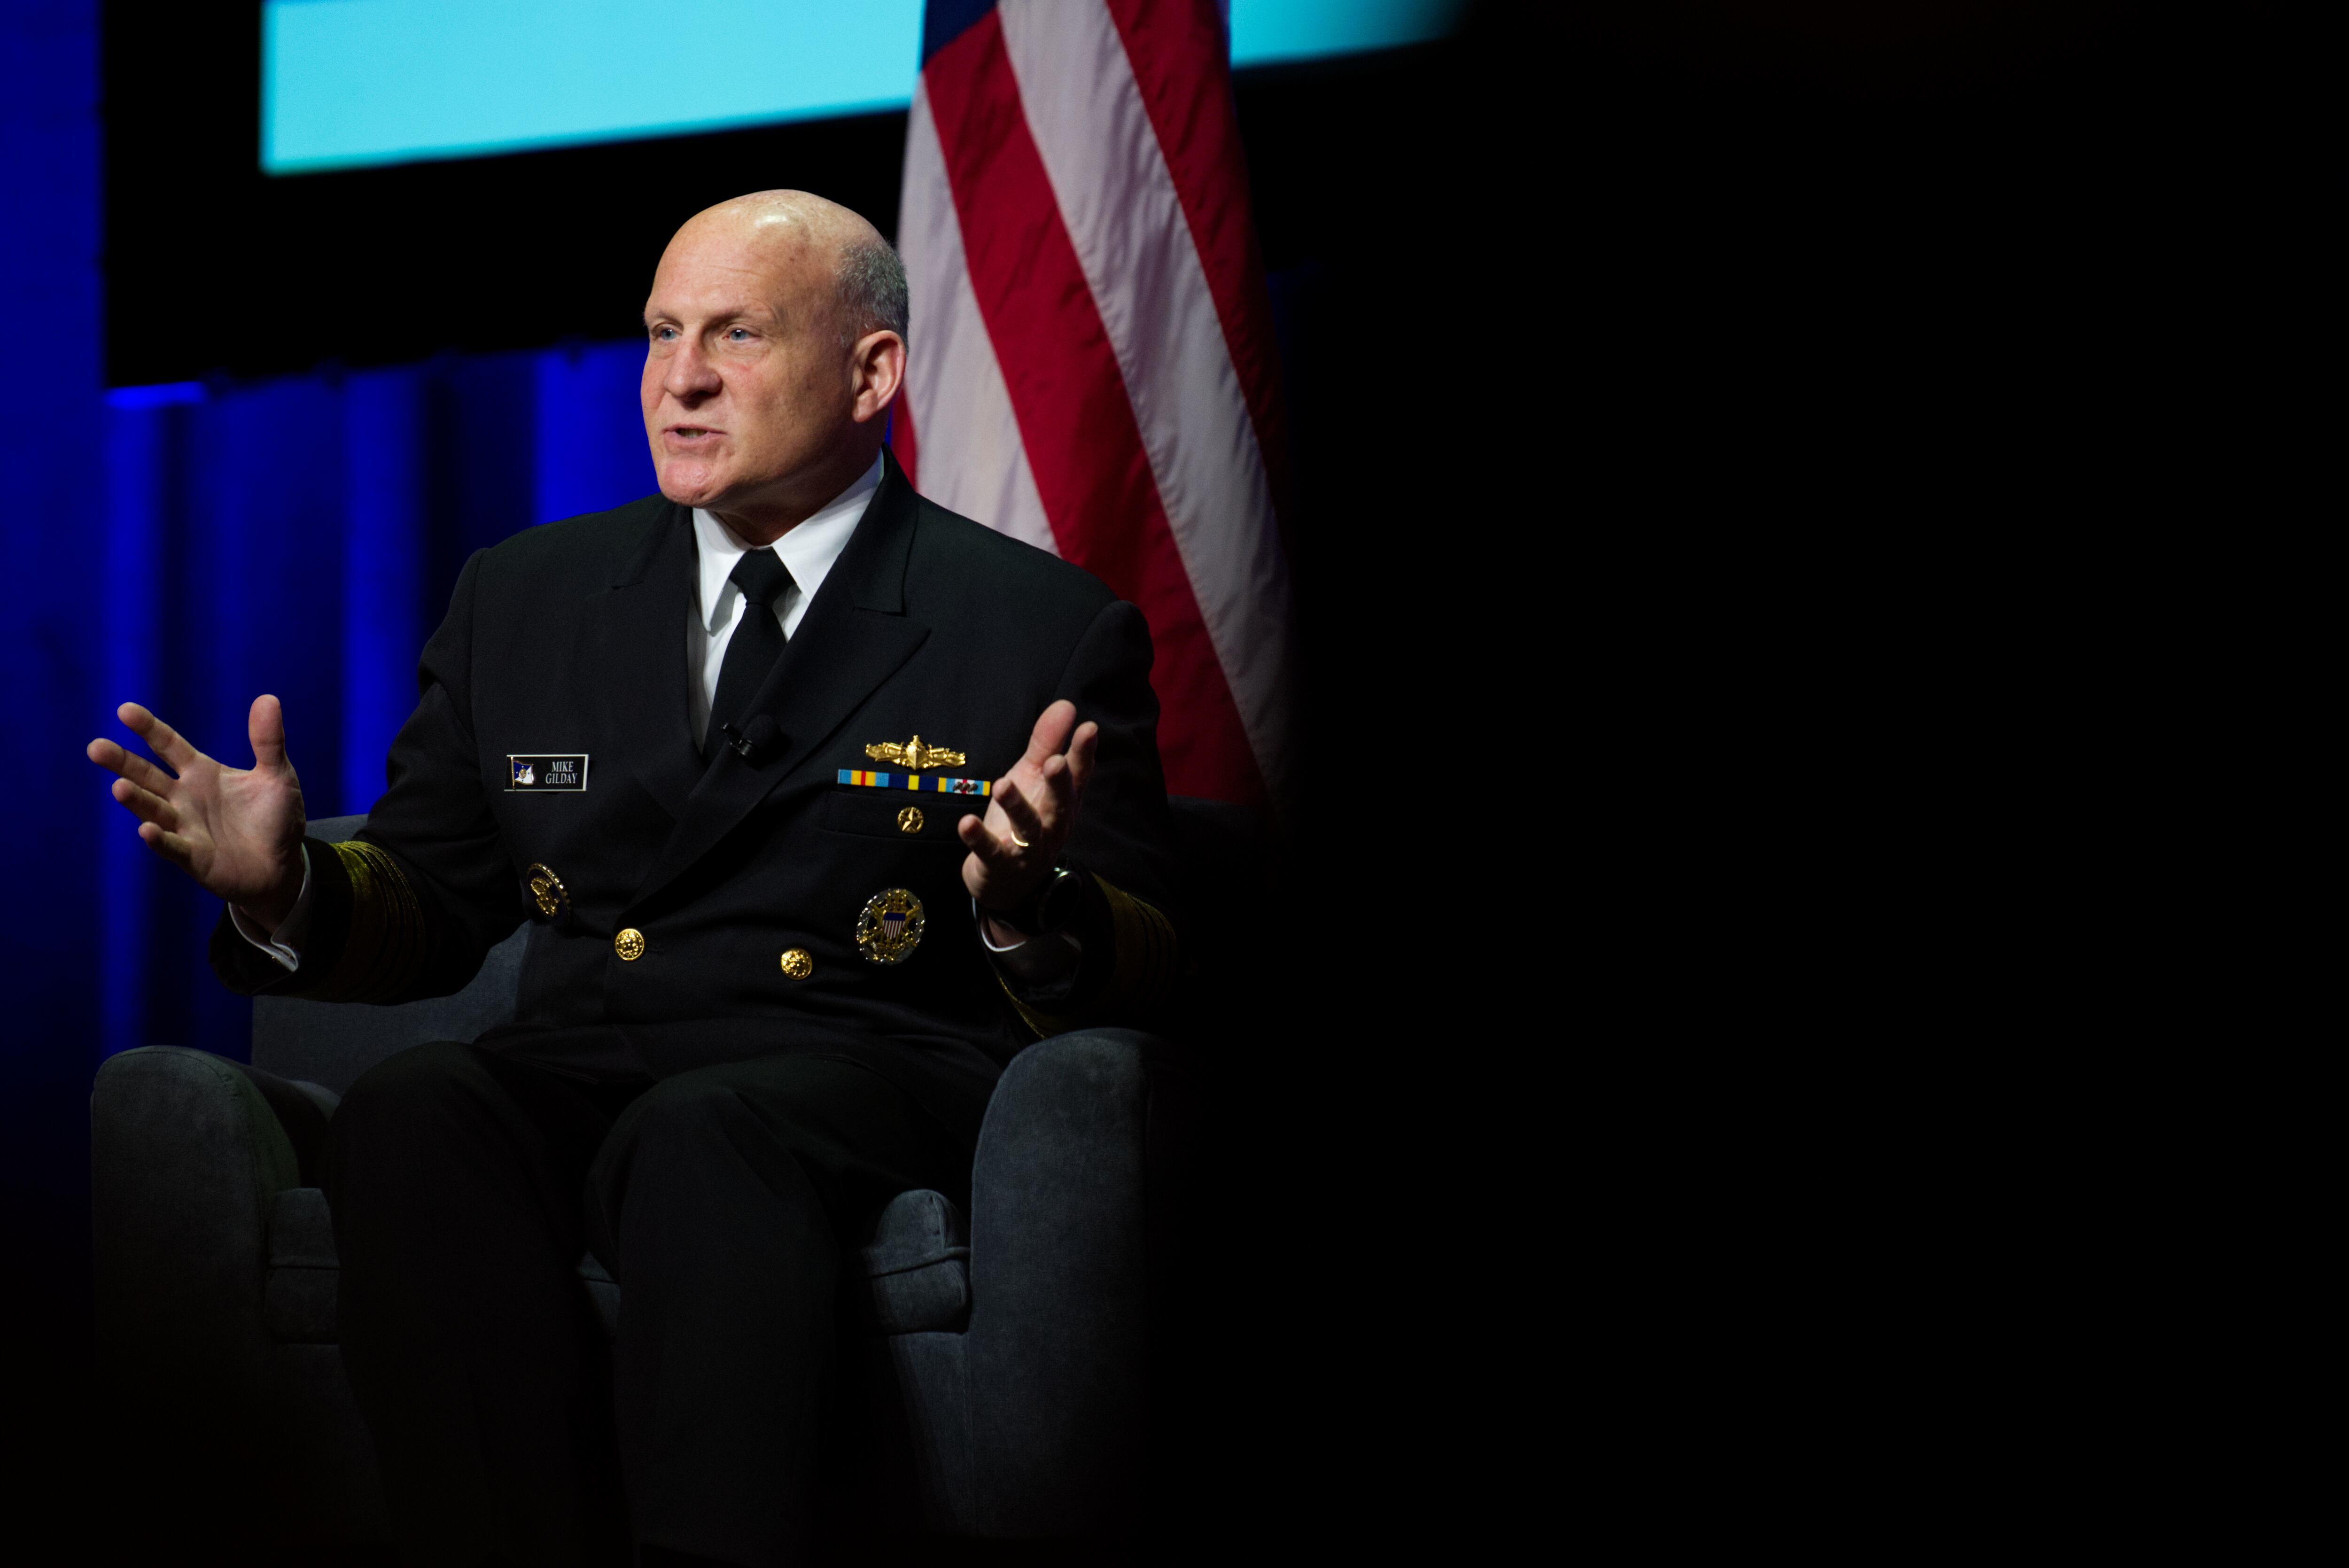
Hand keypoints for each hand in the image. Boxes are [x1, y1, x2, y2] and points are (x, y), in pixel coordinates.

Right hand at [87, 697, 308, 930]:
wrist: (282, 866)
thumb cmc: (276, 818)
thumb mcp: (277, 775)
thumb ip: (268, 742)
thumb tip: (269, 698)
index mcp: (201, 772)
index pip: (169, 745)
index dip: (148, 728)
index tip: (125, 710)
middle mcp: (184, 798)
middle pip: (146, 776)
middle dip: (122, 763)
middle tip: (95, 748)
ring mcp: (185, 827)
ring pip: (152, 810)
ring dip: (136, 800)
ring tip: (119, 787)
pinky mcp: (193, 857)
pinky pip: (172, 846)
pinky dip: (159, 839)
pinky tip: (147, 830)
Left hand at [960, 699, 1096, 932]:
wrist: (1005, 881)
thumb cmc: (1023, 820)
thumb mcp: (1032, 777)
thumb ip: (1047, 743)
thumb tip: (1067, 705)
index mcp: (1063, 802)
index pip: (1078, 776)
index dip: (1084, 754)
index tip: (1089, 728)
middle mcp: (1052, 826)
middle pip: (1060, 806)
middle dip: (1059, 785)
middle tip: (1055, 762)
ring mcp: (1028, 850)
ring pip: (1028, 829)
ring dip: (1016, 808)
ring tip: (1003, 785)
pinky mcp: (1000, 866)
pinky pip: (991, 853)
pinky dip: (979, 839)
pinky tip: (966, 823)